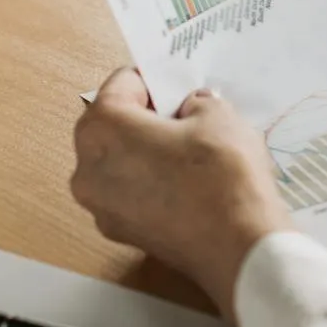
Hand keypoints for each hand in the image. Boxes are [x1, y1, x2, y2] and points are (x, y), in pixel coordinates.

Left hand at [70, 70, 293, 319]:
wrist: (239, 246)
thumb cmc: (223, 177)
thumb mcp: (218, 115)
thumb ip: (195, 102)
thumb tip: (191, 110)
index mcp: (102, 128)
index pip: (122, 84)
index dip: (155, 80)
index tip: (178, 87)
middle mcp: (87, 168)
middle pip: (111, 124)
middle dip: (145, 116)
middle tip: (185, 117)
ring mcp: (100, 206)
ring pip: (118, 161)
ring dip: (145, 150)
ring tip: (189, 152)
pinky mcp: (119, 232)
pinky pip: (128, 192)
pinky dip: (149, 182)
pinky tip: (186, 183)